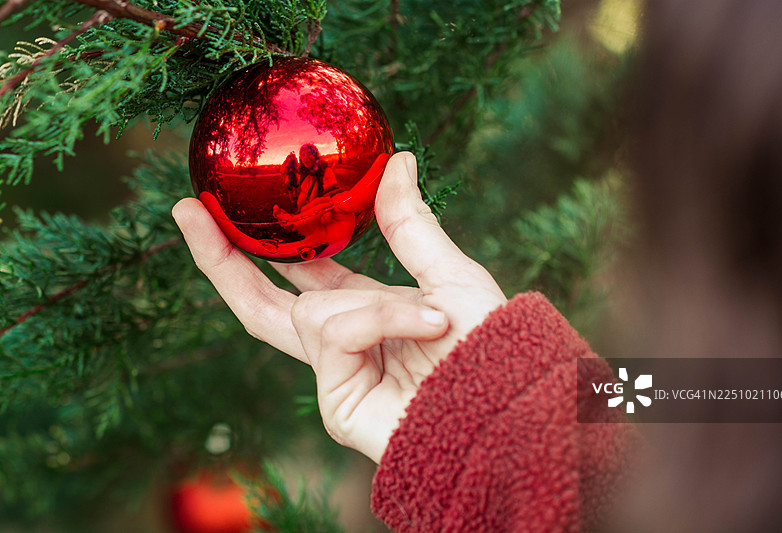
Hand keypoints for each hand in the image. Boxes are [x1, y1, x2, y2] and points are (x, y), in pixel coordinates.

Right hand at [172, 152, 506, 462]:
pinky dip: (379, 320)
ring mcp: (336, 375)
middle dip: (222, 259)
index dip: (265, 244)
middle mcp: (345, 343)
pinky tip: (425, 328)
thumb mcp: (449, 272)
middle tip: (187, 211)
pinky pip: (334, 332)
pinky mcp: (334, 402)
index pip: (300, 277)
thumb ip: (410, 224)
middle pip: (260, 304)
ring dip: (372, 303)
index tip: (227, 203)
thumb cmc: (491, 347)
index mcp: (367, 311)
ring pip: (310, 311)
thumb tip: (400, 159)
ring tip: (434, 317)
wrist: (511, 404)